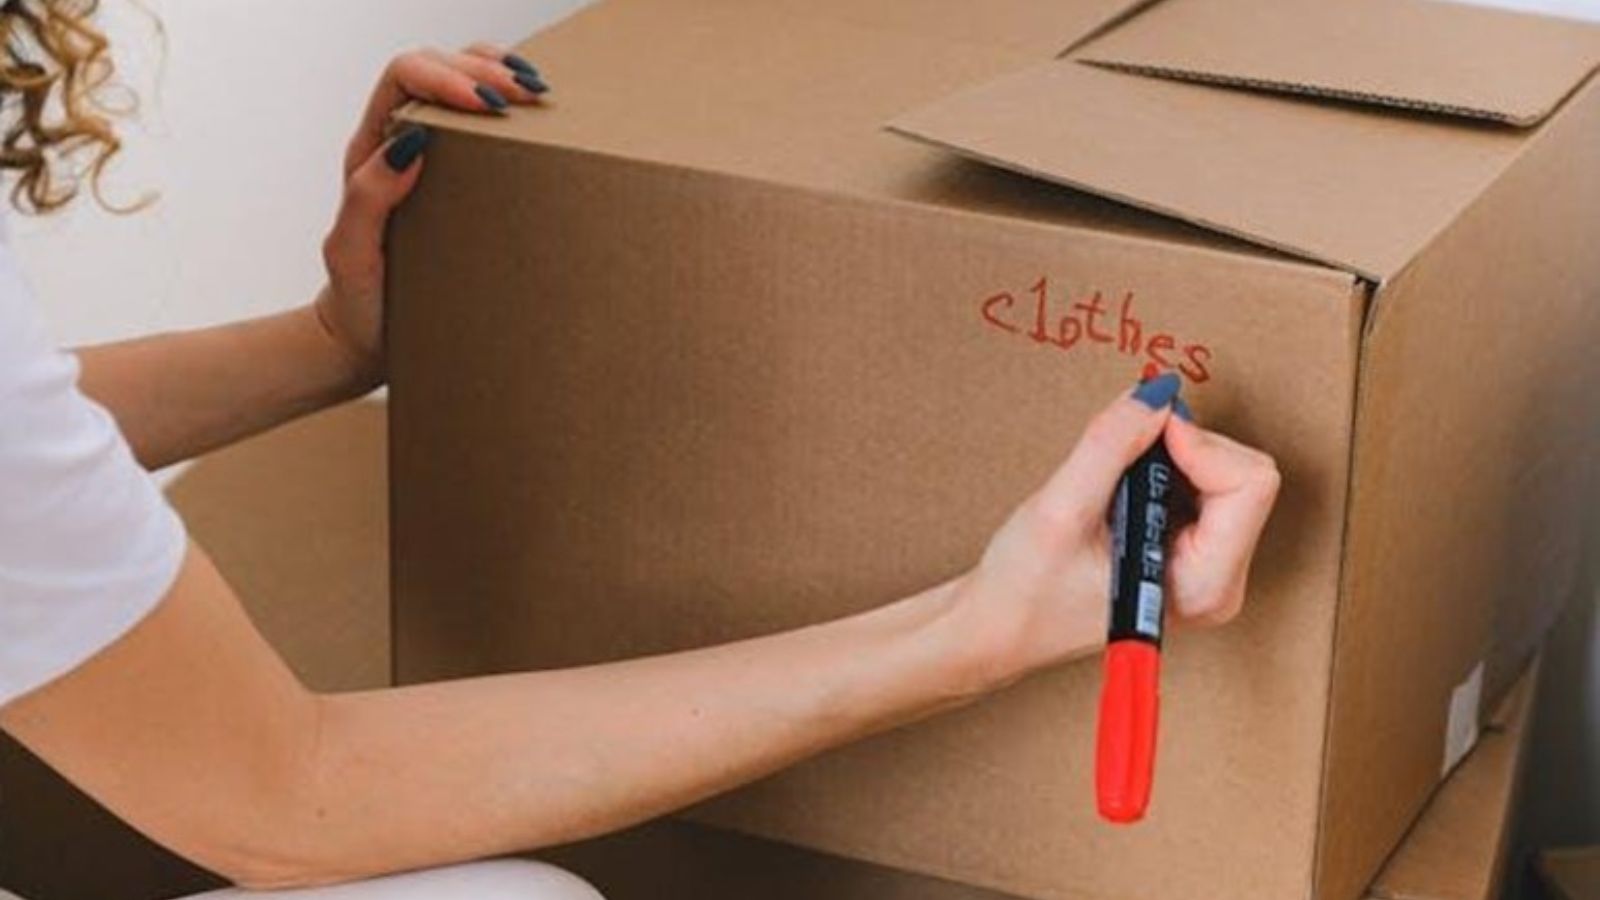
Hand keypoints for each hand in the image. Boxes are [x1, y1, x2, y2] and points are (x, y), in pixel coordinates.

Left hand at [313, 44, 550, 389]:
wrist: (367, 338)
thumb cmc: (358, 300)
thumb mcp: (351, 253)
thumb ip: (369, 198)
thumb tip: (411, 142)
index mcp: (373, 150)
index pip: (405, 80)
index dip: (447, 77)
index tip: (489, 104)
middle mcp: (400, 144)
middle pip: (436, 67)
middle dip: (483, 68)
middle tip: (526, 95)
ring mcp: (433, 160)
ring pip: (460, 84)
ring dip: (499, 74)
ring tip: (536, 91)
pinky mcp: (462, 181)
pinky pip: (482, 126)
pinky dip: (510, 107)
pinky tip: (537, 112)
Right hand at [947, 376, 1280, 689]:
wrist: (1002, 626)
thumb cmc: (1026, 589)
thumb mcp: (1060, 509)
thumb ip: (1111, 445)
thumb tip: (1157, 394)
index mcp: (1204, 585)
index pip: (1250, 482)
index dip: (1198, 443)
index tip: (1147, 430)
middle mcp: (1221, 581)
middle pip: (1244, 473)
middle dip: (1185, 448)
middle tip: (1124, 456)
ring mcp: (1213, 569)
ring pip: (1229, 473)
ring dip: (1173, 457)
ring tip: (1116, 483)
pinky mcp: (1197, 554)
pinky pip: (1209, 485)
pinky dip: (1168, 467)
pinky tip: (1125, 490)